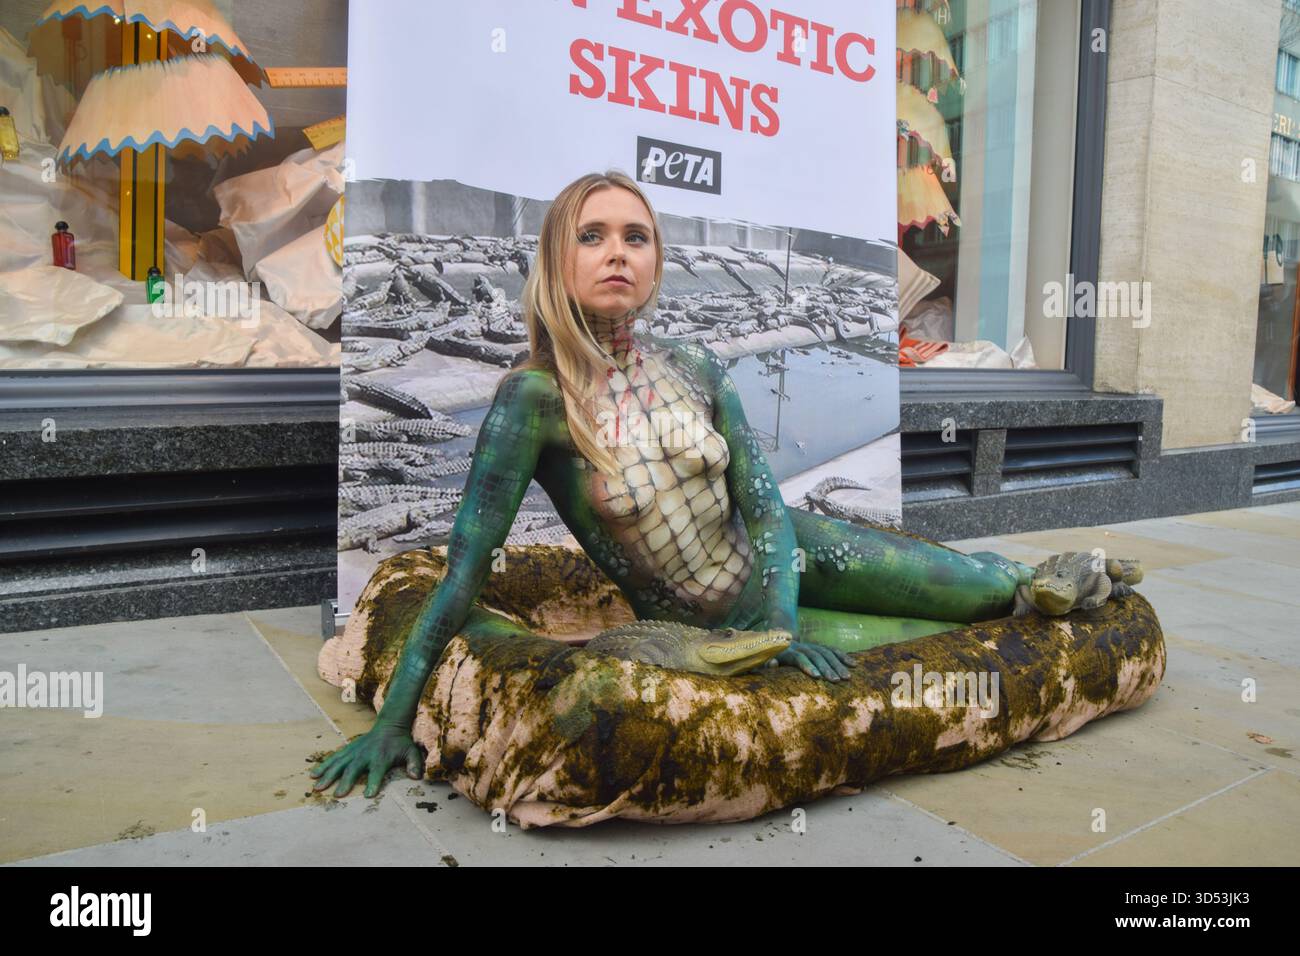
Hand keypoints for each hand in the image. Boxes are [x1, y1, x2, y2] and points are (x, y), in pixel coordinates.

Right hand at [308, 722, 424, 797]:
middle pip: (354, 768)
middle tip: (337, 795)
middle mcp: (365, 754)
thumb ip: (414, 763)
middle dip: (346, 782)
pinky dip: (323, 765)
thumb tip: (415, 776)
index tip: (369, 794)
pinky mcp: (348, 749)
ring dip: (328, 775)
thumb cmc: (400, 743)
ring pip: (339, 763)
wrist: (389, 725)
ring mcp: (354, 751)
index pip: (378, 770)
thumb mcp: (411, 751)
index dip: (374, 782)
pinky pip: (334, 758)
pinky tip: (313, 774)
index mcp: (381, 757)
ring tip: (317, 787)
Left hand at [772, 640, 854, 681]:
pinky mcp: (817, 646)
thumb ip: (766, 664)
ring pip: (826, 652)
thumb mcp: (763, 661)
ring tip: (847, 677)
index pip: (799, 658)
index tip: (817, 676)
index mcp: (787, 652)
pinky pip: (832, 649)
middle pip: (816, 655)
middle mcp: (801, 647)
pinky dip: (843, 656)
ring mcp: (810, 645)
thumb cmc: (768, 658)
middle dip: (827, 668)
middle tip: (836, 681)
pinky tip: (853, 664)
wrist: (775, 640)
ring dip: (838, 664)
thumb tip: (772, 663)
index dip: (808, 666)